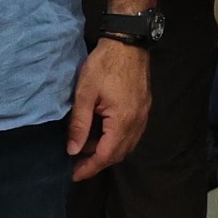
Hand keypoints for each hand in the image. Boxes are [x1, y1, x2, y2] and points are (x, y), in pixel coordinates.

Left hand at [68, 39, 152, 180]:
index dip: (89, 168)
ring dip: (108, 152)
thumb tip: (72, 150)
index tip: (74, 175)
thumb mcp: (84, 94)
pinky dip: (117, 140)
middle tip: (77, 164)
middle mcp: (137, 122)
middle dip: (98, 162)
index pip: (106, 154)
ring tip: (86, 148)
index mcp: (122, 120)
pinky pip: (132, 134)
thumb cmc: (103, 66)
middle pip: (120, 154)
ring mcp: (144, 115)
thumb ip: (79, 124)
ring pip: (127, 145)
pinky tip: (102, 134)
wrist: (128, 42)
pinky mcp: (145, 108)